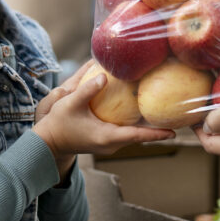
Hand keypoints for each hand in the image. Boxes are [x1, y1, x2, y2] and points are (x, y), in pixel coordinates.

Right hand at [33, 63, 174, 181]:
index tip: (173, 132)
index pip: (136, 136)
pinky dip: (134, 125)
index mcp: (106, 137)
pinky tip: (139, 111)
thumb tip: (104, 75)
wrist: (46, 143)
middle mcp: (110, 144)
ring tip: (161, 113)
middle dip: (155, 129)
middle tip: (173, 118)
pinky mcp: (104, 141)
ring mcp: (107, 145)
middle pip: (138, 137)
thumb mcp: (70, 102)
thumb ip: (87, 89)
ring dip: (145, 127)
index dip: (155, 134)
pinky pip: (124, 133)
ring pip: (132, 135)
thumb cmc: (58, 124)